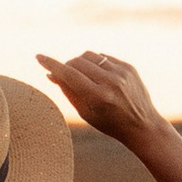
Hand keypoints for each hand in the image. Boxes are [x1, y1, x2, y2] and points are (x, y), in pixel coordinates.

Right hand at [37, 49, 163, 148]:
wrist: (143, 125)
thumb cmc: (110, 123)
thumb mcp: (86, 112)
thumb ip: (69, 91)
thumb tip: (52, 74)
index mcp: (98, 97)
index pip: (69, 75)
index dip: (52, 65)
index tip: (39, 57)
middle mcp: (111, 82)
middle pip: (77, 62)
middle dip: (67, 66)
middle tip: (65, 76)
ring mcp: (122, 73)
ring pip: (89, 56)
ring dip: (80, 63)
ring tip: (83, 77)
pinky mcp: (129, 67)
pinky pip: (103, 57)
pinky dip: (96, 64)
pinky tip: (99, 76)